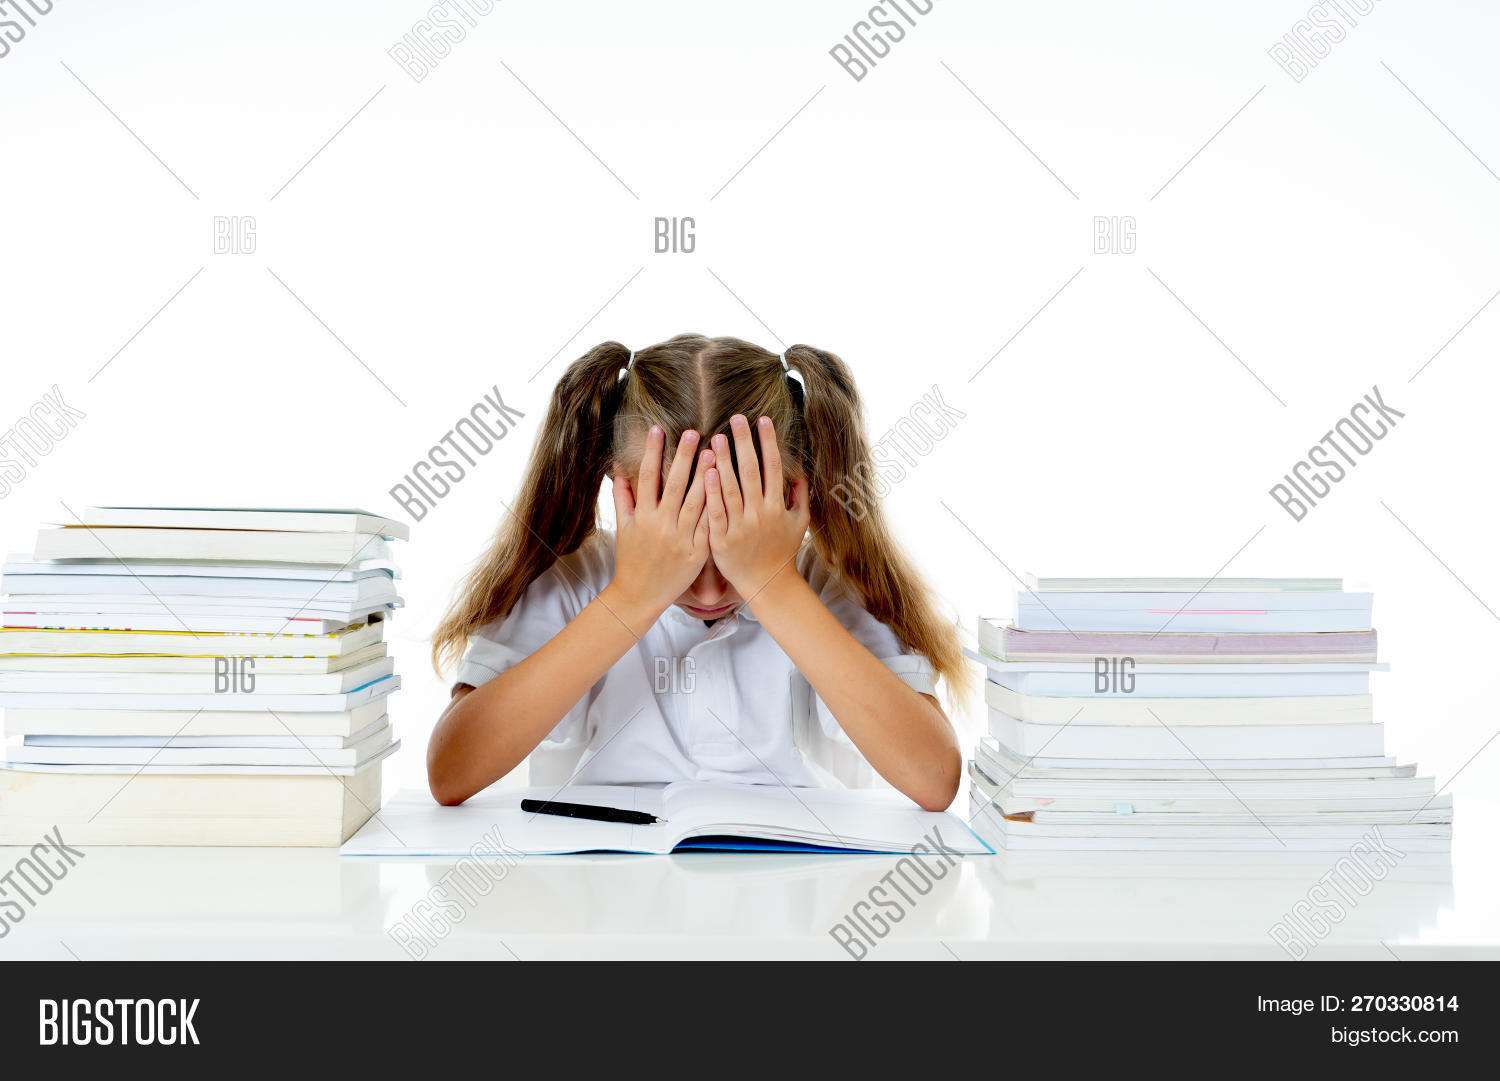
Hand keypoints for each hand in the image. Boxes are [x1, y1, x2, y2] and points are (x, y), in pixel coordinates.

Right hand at [609, 426, 712, 620]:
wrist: (639, 596)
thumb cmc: (631, 560)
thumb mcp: (624, 528)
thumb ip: (623, 497)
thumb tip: (618, 468)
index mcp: (643, 517)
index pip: (648, 477)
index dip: (652, 452)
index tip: (658, 429)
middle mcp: (661, 526)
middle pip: (675, 485)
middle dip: (684, 457)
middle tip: (694, 432)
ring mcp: (680, 540)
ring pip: (696, 502)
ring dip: (705, 477)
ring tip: (714, 453)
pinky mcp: (696, 553)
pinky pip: (709, 526)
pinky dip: (717, 508)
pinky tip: (727, 488)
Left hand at [705, 415, 809, 600]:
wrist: (767, 585)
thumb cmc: (782, 552)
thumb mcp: (799, 524)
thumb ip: (800, 497)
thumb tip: (800, 471)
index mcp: (777, 507)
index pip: (773, 467)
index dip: (768, 442)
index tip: (763, 420)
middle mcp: (760, 514)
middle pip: (751, 471)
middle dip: (744, 442)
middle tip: (736, 418)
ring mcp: (740, 526)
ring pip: (731, 488)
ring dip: (724, 461)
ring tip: (715, 438)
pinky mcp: (721, 539)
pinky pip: (716, 511)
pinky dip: (711, 492)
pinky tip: (706, 471)